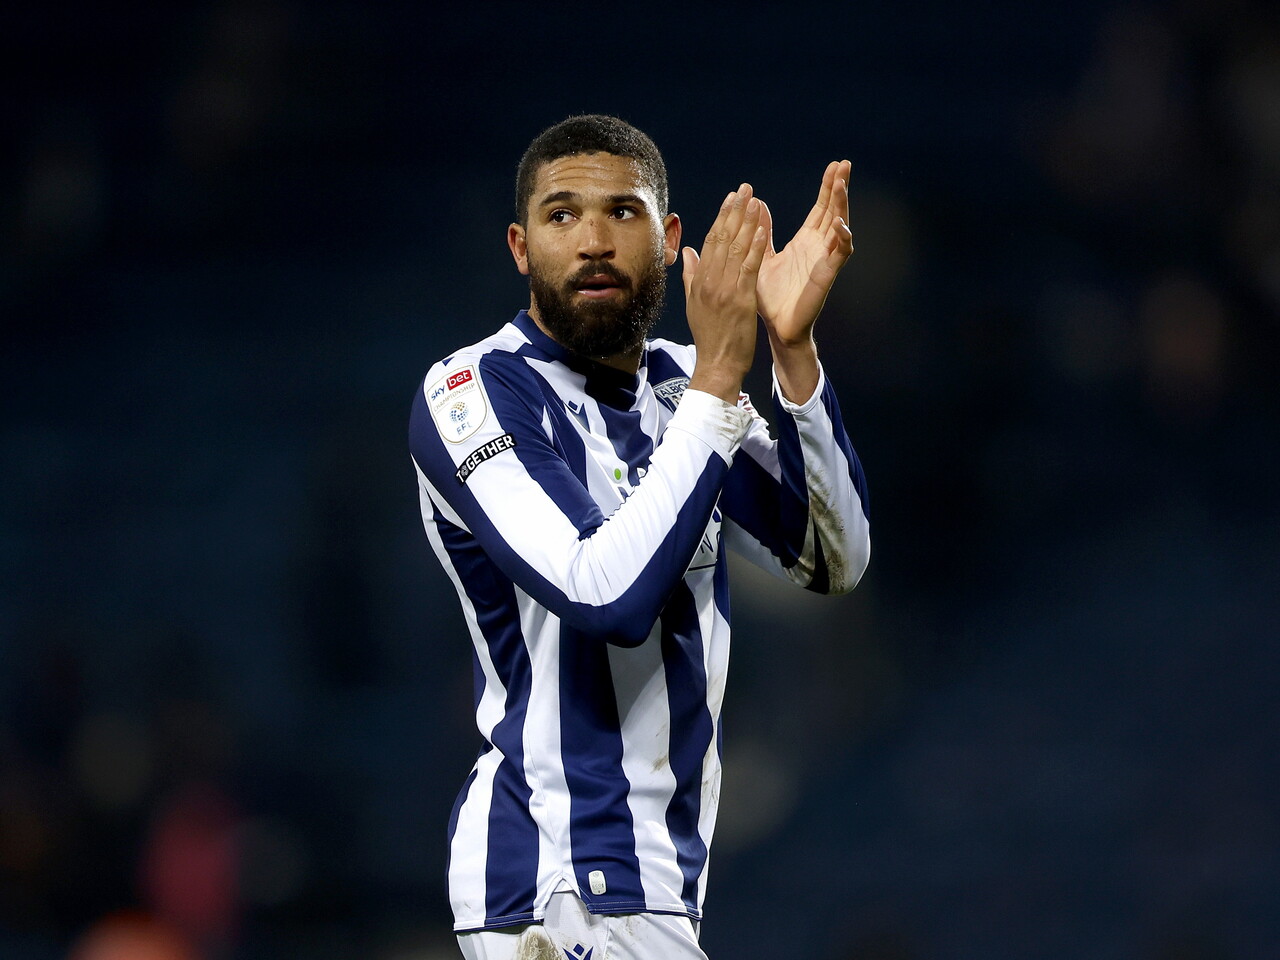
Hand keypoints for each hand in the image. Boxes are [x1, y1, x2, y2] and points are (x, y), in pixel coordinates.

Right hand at [681, 184, 768, 403]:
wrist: (717, 364)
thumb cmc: (710, 338)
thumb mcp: (694, 305)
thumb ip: (691, 276)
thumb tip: (687, 253)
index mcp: (699, 281)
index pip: (710, 241)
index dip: (722, 217)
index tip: (731, 198)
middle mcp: (709, 281)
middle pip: (722, 238)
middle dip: (734, 211)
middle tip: (745, 189)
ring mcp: (724, 289)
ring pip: (736, 248)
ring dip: (747, 222)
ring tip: (755, 199)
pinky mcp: (741, 299)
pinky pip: (749, 267)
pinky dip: (756, 246)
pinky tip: (763, 228)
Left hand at [756, 160, 853, 346]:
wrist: (776, 326)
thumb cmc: (770, 296)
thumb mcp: (761, 257)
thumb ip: (762, 232)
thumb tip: (757, 203)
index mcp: (805, 242)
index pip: (820, 208)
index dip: (828, 188)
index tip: (834, 165)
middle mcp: (819, 248)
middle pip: (834, 211)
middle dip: (840, 188)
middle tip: (845, 164)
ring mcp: (825, 260)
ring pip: (840, 227)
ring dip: (842, 206)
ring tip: (841, 184)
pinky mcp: (826, 276)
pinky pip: (840, 255)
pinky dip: (843, 239)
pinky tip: (840, 225)